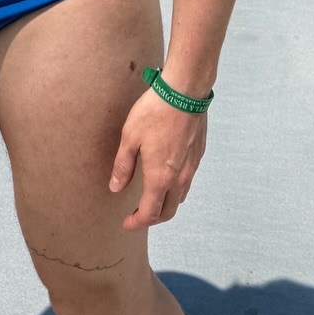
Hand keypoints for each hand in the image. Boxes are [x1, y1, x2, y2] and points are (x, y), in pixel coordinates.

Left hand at [109, 85, 207, 228]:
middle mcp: (179, 178)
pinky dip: (176, 187)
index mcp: (160, 177)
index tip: (127, 223)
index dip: (137, 223)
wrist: (185, 91)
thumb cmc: (156, 111)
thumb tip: (115, 187)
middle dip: (153, 219)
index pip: (150, 213)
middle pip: (168, 212)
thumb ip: (123, 166)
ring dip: (166, 204)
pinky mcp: (198, 155)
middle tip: (139, 215)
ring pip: (180, 197)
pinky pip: (188, 180)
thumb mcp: (130, 137)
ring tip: (152, 197)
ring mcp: (191, 167)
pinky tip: (167, 174)